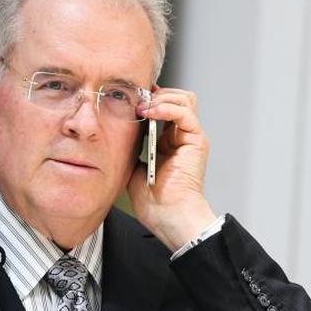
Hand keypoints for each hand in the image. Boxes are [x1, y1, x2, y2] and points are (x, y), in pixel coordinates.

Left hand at [127, 86, 216, 251]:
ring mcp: (190, 138)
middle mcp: (181, 136)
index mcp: (168, 142)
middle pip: (178, 97)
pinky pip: (184, 113)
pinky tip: (149, 113)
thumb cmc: (153, 201)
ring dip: (160, 99)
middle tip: (135, 100)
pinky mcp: (196, 141)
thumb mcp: (132, 167)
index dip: (147, 99)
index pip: (163, 107)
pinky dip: (166, 108)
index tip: (127, 100)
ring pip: (184, 99)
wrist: (168, 217)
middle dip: (155, 94)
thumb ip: (129, 148)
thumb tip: (114, 133)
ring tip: (141, 108)